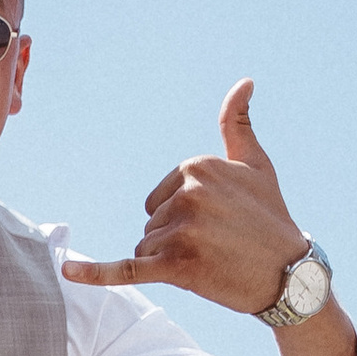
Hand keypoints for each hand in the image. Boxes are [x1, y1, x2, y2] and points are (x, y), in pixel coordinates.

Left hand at [60, 82, 314, 318]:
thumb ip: (238, 125)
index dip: (183, 217)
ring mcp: (180, 230)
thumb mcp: (256, 164)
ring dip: (171, 262)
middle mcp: (187, 193)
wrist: (289, 273)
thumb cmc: (271, 217)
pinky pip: (126, 269)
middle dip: (176, 240)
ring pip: (146, 249)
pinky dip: (96, 273)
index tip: (219, 224)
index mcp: (196, 166)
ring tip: (211, 261)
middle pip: (152, 223)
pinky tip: (67, 271)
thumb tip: (243, 82)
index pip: (160, 197)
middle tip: (217, 246)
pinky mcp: (174, 266)